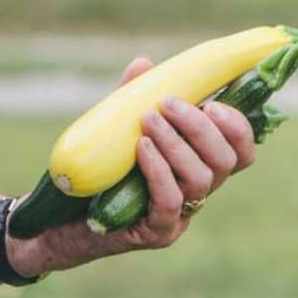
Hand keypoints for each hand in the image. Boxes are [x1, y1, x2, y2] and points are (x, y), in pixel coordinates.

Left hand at [11, 54, 258, 271]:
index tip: (213, 101)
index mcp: (197, 165)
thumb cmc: (93, 170)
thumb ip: (132, 99)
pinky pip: (170, 201)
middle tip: (169, 104)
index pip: (241, 150)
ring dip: (177, 143)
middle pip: (227, 161)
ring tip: (148, 121)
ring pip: (202, 179)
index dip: (238, 127)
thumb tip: (143, 64)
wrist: (56, 217)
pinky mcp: (158, 233)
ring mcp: (180, 216)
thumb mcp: (115, 128)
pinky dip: (159, 170)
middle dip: (201, 127)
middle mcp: (196, 191)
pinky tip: (141, 148)